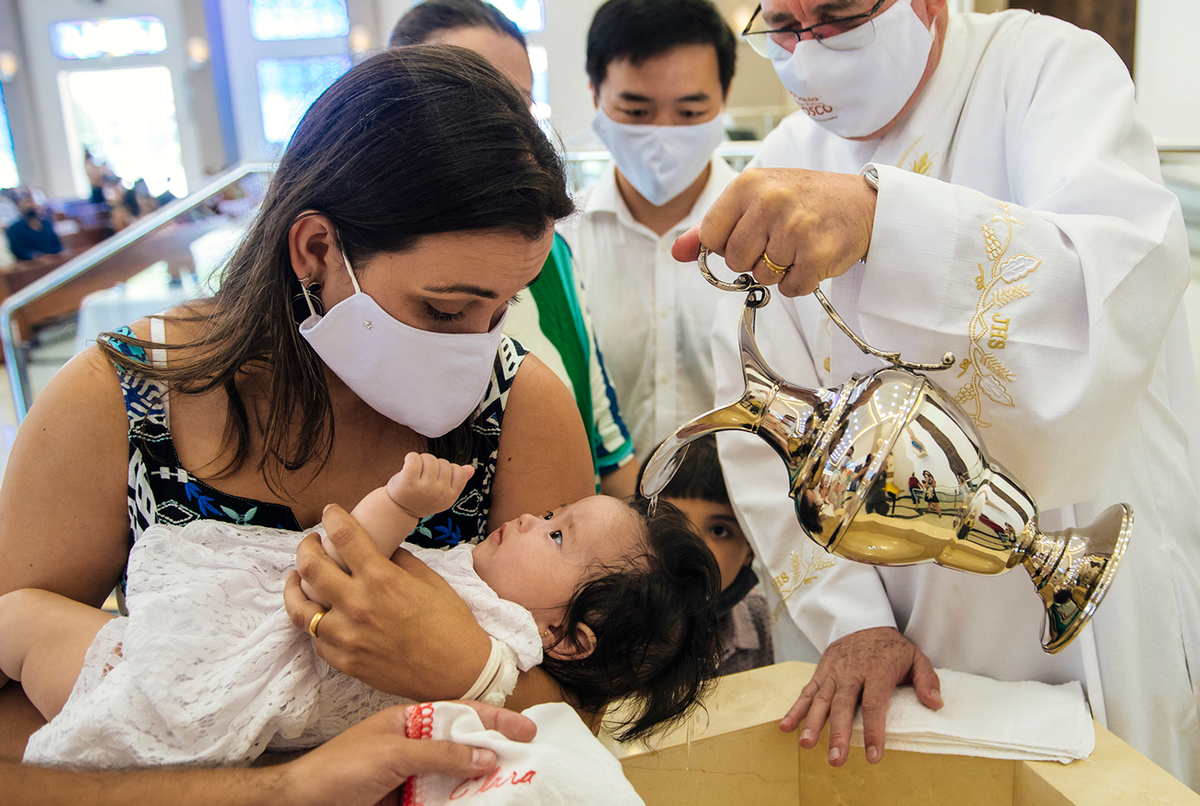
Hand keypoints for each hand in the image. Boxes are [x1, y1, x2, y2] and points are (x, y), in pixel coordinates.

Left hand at [285, 505, 490, 699]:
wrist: (459, 672)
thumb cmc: (451, 624)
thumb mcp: (431, 581)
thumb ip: (400, 561)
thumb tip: (381, 549)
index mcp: (382, 580)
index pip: (344, 537)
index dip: (332, 517)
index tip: (330, 512)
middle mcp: (358, 606)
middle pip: (311, 567)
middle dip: (306, 547)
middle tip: (312, 542)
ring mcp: (347, 638)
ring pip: (300, 608)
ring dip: (294, 586)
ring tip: (296, 577)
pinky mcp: (346, 663)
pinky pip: (316, 640)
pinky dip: (315, 623)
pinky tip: (319, 614)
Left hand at [285, 701, 536, 805]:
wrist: (302, 804)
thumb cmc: (339, 770)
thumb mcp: (393, 754)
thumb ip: (440, 754)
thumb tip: (486, 756)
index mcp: (410, 721)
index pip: (461, 713)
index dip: (496, 720)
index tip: (527, 730)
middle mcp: (415, 746)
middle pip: (464, 747)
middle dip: (494, 754)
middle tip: (526, 764)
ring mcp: (411, 775)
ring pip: (456, 777)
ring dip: (478, 784)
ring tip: (507, 789)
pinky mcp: (406, 801)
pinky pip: (440, 800)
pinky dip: (458, 802)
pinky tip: (475, 802)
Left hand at [386, 453, 474, 519]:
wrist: (398, 511)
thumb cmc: (421, 498)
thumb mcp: (442, 494)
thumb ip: (457, 481)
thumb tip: (471, 468)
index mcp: (450, 497)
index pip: (459, 471)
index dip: (448, 470)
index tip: (437, 478)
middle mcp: (439, 493)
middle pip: (444, 463)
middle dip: (433, 464)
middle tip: (423, 475)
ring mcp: (424, 488)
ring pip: (430, 459)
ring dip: (422, 460)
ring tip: (416, 471)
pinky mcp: (409, 482)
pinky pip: (414, 458)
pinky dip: (410, 457)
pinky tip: (407, 463)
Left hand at [671, 167, 876, 296]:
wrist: (863, 202)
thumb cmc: (804, 200)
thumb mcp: (756, 199)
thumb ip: (713, 226)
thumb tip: (677, 251)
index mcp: (748, 184)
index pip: (711, 236)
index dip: (727, 244)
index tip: (749, 235)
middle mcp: (770, 202)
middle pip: (735, 261)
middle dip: (755, 260)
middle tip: (779, 240)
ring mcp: (795, 227)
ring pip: (762, 278)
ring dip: (779, 271)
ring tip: (799, 245)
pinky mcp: (817, 253)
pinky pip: (791, 289)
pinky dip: (801, 281)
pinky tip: (813, 257)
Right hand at [779, 627, 941, 765]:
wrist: (863, 620)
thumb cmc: (892, 647)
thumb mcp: (916, 657)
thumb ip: (927, 680)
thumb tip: (936, 704)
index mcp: (877, 671)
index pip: (874, 704)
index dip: (873, 730)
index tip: (873, 755)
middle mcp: (851, 672)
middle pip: (843, 705)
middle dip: (838, 734)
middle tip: (836, 759)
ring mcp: (833, 673)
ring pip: (821, 700)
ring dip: (812, 723)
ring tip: (806, 744)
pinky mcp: (820, 673)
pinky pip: (807, 692)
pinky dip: (795, 709)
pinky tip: (786, 728)